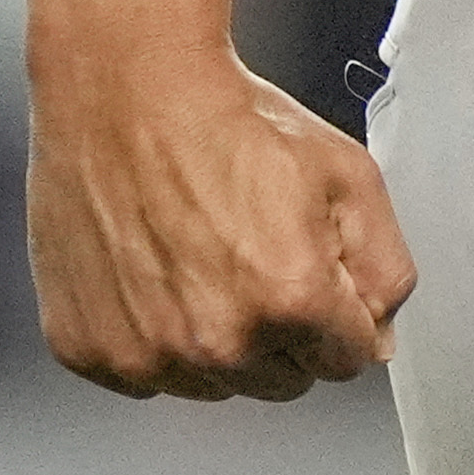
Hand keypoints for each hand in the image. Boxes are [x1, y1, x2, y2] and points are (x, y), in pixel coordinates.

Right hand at [29, 48, 412, 398]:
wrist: (129, 90)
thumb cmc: (233, 122)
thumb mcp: (350, 176)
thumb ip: (384, 269)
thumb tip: (377, 338)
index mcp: (292, 301)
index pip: (348, 360)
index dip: (341, 313)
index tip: (315, 272)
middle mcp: (217, 342)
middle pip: (283, 379)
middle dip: (286, 331)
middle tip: (257, 255)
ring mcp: (146, 354)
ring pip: (214, 384)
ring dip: (220, 340)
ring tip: (202, 257)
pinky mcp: (89, 350)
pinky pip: (144, 374)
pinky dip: (153, 336)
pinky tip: (155, 272)